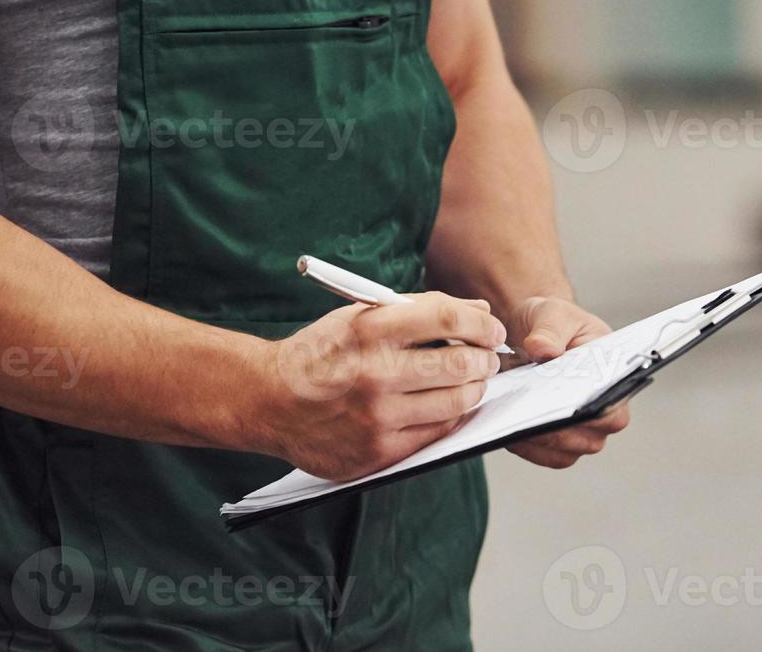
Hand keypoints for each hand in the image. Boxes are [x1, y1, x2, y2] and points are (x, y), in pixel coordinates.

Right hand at [256, 293, 506, 480]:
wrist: (269, 400)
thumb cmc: (320, 353)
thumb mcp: (360, 316)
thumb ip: (420, 310)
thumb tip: (478, 313)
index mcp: (369, 330)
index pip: (448, 320)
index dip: (481, 325)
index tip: (491, 329)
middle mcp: (375, 374)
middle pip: (461, 366)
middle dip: (485, 359)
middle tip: (488, 357)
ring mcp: (378, 417)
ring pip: (455, 403)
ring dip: (474, 389)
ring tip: (471, 380)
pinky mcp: (378, 452)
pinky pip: (436, 434)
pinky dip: (451, 417)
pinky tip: (447, 405)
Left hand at [504, 296, 630, 468]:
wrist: (536, 330)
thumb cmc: (554, 322)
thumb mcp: (552, 314)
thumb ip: (549, 330)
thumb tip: (543, 350)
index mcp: (614, 379)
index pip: (611, 411)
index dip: (588, 415)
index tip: (558, 407)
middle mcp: (603, 411)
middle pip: (585, 439)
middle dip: (552, 430)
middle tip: (523, 417)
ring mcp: (580, 430)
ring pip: (561, 451)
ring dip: (534, 440)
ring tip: (507, 421)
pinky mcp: (554, 441)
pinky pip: (541, 453)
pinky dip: (521, 444)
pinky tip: (502, 427)